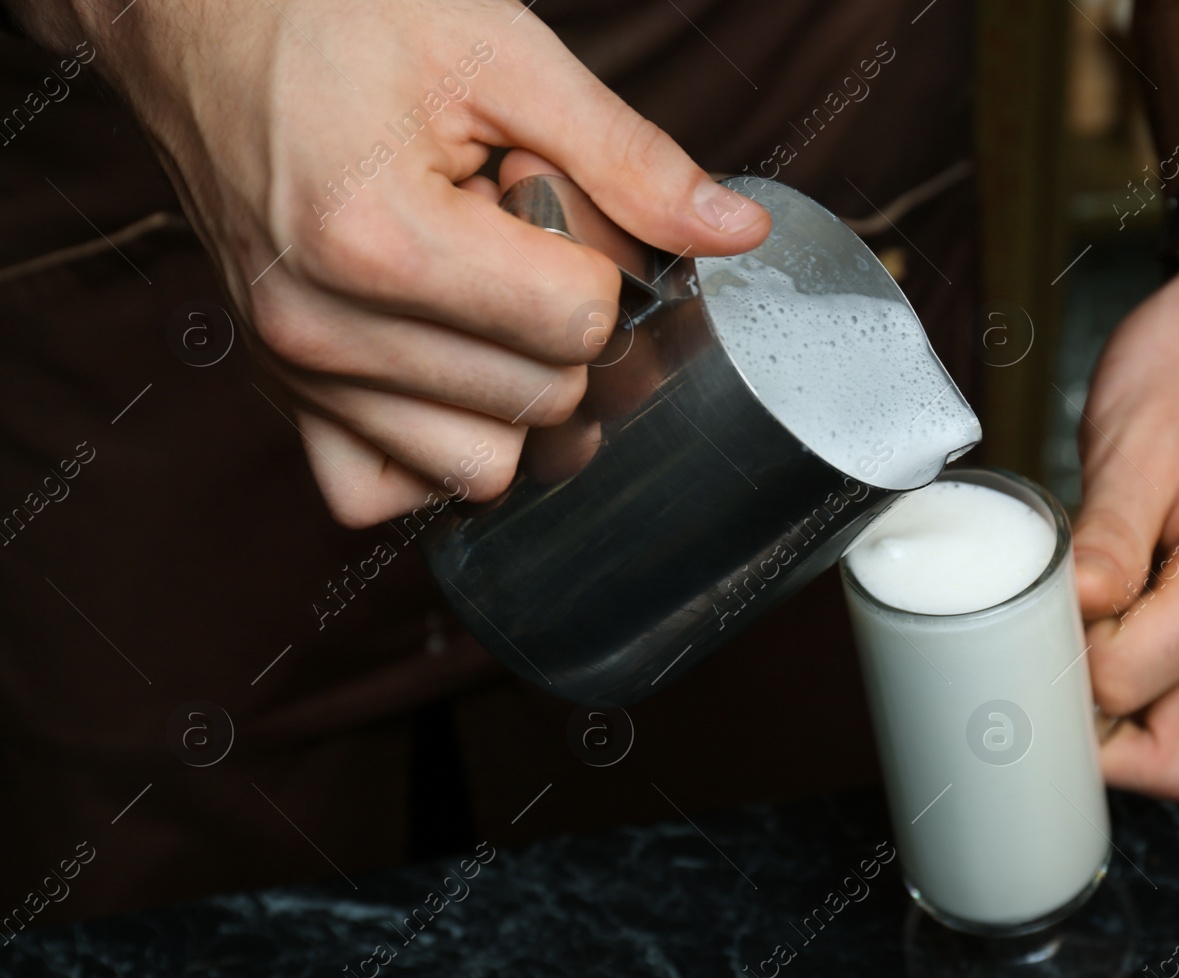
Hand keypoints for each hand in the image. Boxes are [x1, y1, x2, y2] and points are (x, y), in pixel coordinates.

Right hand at [31, 0, 768, 524]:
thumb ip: (628, 155)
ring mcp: (295, 375)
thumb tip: (739, 234)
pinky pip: (386, 493)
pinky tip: (444, 367)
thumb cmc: (339, 16)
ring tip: (472, 291)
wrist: (202, 23)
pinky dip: (434, 450)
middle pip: (545, 402)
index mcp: (378, 238)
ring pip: (482, 466)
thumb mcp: (501, 51)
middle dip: (566, 327)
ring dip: (513, 394)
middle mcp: (322, 328)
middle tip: (514, 237)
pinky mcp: (282, 400)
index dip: (602, 265)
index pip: (579, 328)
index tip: (555, 203)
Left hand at [1074, 168, 1178, 800]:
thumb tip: (1076, 614)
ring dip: (1108, 720)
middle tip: (1023, 680)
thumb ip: (1110, 533)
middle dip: (1093, 746)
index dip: (1064, 675)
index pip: (1134, 689)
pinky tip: (1079, 636)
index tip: (1017, 632)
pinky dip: (1126, 690)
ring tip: (1047, 650)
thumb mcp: (1140, 435)